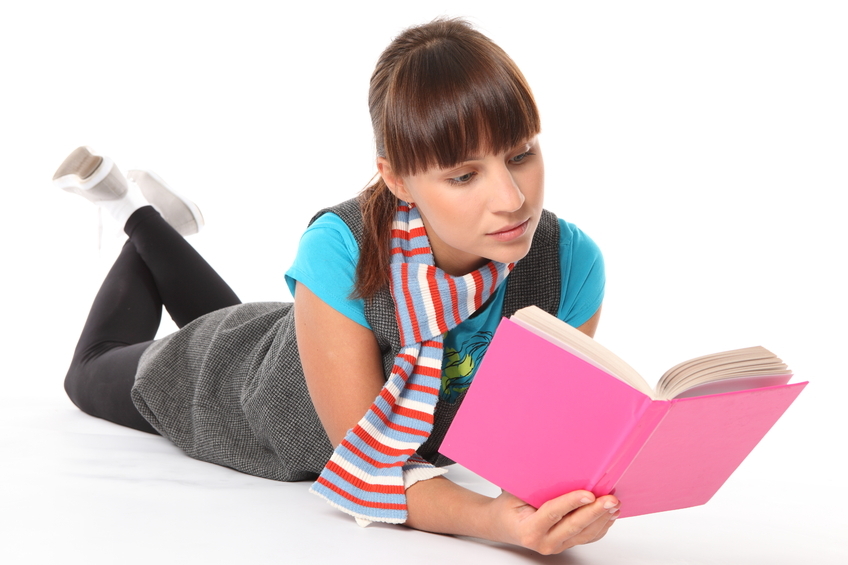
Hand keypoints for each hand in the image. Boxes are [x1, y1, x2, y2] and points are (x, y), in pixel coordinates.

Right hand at [487, 490, 618, 554]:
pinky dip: (600, 526)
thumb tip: (554, 466)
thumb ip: (532, 485)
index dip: (571, 503)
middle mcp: (544, 541)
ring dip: (602, 519)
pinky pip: (587, 538)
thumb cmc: (508, 507)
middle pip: (574, 526)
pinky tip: (609, 515)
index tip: (589, 494)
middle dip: (595, 512)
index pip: (553, 514)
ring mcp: (556, 546)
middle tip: (610, 499)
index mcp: (529, 529)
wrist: (501, 525)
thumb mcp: (513, 493)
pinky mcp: (565, 545)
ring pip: (585, 534)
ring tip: (614, 505)